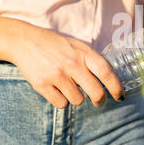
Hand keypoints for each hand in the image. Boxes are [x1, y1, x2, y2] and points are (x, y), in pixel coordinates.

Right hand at [9, 24, 123, 107]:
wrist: (24, 40)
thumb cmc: (55, 44)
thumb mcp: (76, 45)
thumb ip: (91, 59)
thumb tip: (109, 79)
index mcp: (83, 53)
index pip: (106, 73)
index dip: (116, 87)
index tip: (120, 96)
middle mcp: (72, 64)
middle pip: (95, 93)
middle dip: (100, 101)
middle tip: (99, 102)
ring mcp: (56, 75)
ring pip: (78, 100)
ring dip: (77, 98)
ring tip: (69, 88)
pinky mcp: (42, 85)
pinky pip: (61, 103)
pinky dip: (62, 100)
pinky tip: (57, 90)